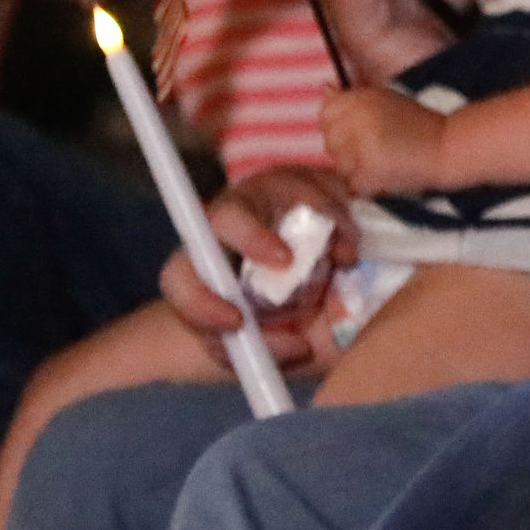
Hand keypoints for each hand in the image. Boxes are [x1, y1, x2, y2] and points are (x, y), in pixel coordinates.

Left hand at [159, 165, 356, 362]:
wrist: (326, 281)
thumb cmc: (293, 320)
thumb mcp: (280, 345)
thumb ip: (278, 350)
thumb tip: (299, 345)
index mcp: (206, 271)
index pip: (179, 280)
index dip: (200, 303)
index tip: (238, 324)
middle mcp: (225, 225)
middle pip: (220, 218)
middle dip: (251, 237)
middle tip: (288, 262)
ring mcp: (263, 194)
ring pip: (277, 191)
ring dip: (318, 225)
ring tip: (345, 261)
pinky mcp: (302, 179)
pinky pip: (321, 188)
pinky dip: (342, 218)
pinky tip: (350, 246)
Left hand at [320, 85, 447, 194]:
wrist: (446, 147)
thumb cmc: (418, 123)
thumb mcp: (384, 99)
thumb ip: (352, 98)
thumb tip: (324, 88)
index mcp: (361, 100)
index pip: (326, 112)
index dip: (338, 123)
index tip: (356, 130)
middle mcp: (358, 121)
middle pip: (330, 139)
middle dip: (345, 147)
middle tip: (373, 148)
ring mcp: (361, 148)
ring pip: (339, 164)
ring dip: (354, 166)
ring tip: (381, 160)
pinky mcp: (368, 173)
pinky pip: (352, 182)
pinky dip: (365, 183)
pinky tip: (384, 173)